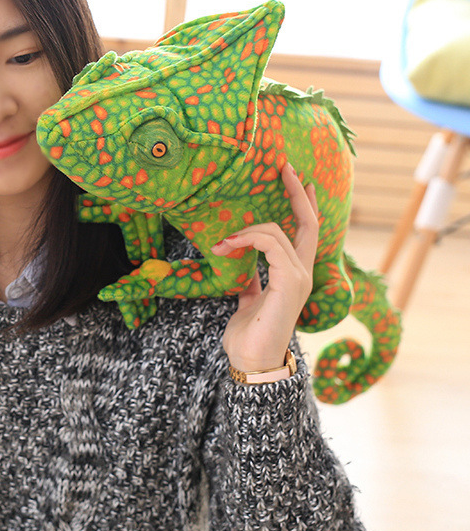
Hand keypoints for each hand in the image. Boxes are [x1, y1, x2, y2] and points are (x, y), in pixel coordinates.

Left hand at [210, 161, 319, 372]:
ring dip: (246, 230)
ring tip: (222, 243)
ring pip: (278, 232)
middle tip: (285, 169)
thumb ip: (250, 282)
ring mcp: (299, 277)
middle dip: (296, 194)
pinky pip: (271, 244)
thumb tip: (242, 269)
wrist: (253, 361)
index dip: (302, 205)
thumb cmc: (250, 336)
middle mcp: (302, 273)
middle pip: (308, 224)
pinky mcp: (289, 282)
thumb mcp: (248, 301)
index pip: (305, 232)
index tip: (298, 181)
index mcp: (293, 275)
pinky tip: (228, 247)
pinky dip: (247, 239)